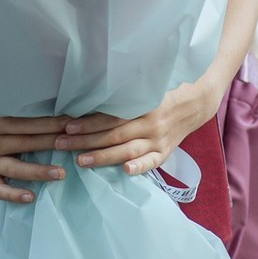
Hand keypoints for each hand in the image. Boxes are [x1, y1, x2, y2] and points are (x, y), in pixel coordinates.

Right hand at [0, 89, 68, 204]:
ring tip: (62, 173)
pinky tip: (32, 196)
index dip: (52, 122)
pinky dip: (13, 194)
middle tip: (78, 143)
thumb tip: (45, 94)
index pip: (28, 123)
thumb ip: (13, 101)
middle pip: (27, 143)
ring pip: (16, 168)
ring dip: (40, 171)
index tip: (74, 121)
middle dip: (54, 142)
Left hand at [54, 81, 215, 176]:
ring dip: (102, 156)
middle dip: (85, 141)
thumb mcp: (144, 88)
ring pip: (128, 150)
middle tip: (61, 145)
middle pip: (113, 135)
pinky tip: (125, 171)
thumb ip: (121, 95)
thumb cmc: (163, 92)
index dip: (88, 122)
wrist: (196, 101)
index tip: (66, 127)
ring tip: (80, 161)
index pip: (110, 117)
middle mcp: (150, 122)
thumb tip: (88, 95)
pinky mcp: (165, 152)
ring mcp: (158, 139)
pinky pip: (152, 162)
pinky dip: (140, 167)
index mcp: (142, 105)